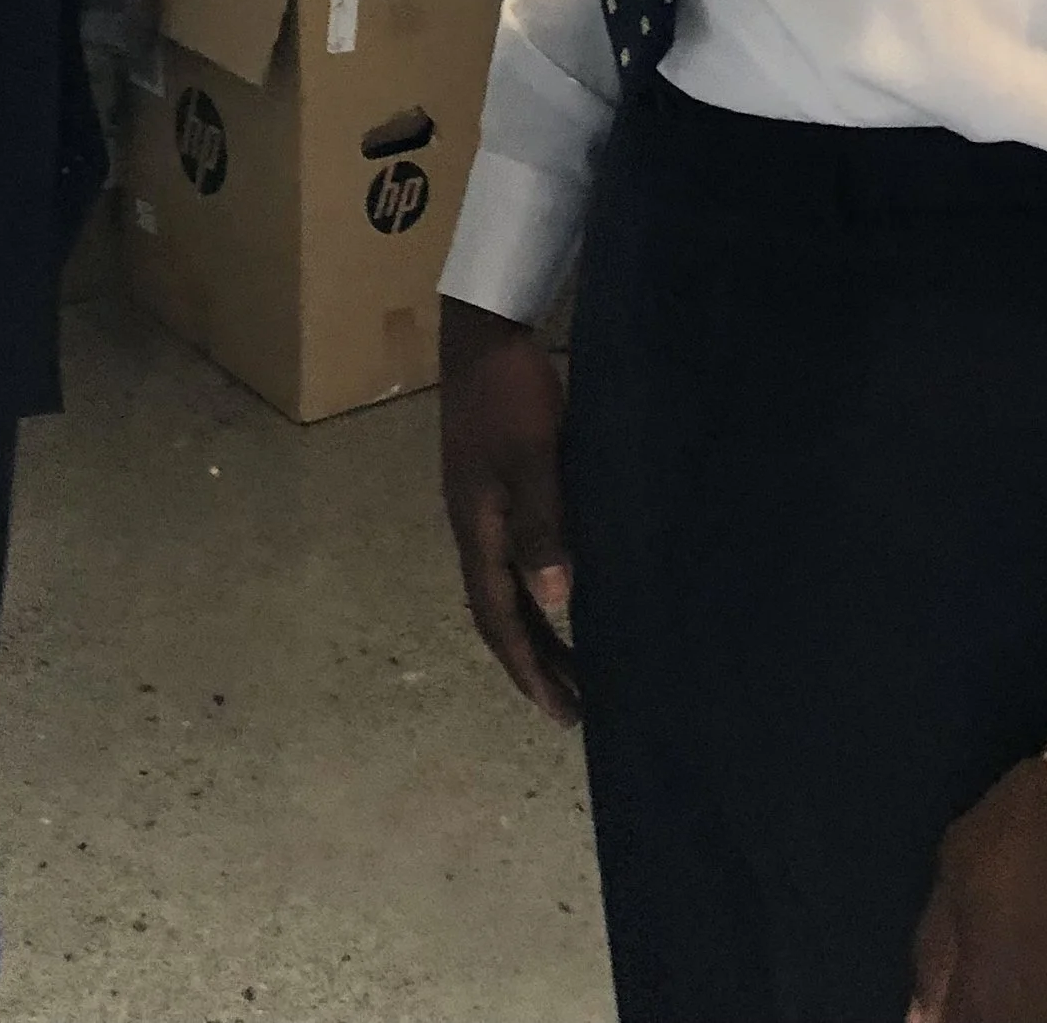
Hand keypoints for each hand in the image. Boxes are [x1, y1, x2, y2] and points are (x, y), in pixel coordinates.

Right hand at [439, 295, 578, 724]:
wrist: (481, 333)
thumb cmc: (510, 394)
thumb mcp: (533, 456)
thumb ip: (542, 524)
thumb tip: (556, 600)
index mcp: (477, 529)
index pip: (499, 620)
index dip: (528, 669)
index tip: (561, 712)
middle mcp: (472, 528)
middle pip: (498, 614)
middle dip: (533, 664)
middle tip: (573, 708)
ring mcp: (479, 507)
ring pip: (505, 588)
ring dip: (536, 631)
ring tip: (574, 665)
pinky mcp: (492, 486)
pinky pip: (511, 560)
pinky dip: (535, 590)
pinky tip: (562, 588)